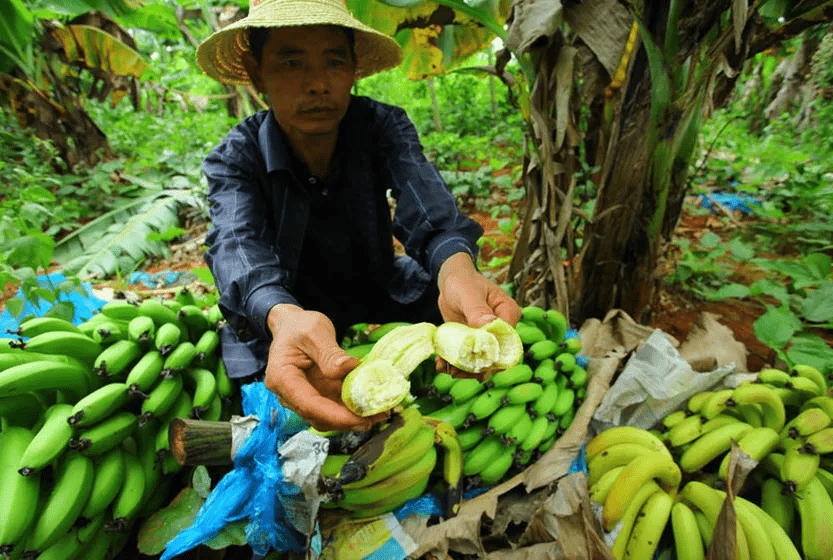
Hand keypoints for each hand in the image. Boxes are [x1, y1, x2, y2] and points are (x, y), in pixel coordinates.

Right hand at [264, 304, 386, 430]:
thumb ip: (330, 353)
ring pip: (327, 417)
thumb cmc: (299, 326)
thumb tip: (347, 368)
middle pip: (318, 416)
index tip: (359, 418)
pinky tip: (372, 406)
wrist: (292, 326)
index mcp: (282, 378)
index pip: (308, 404)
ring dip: (353, 418)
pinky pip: (333, 408)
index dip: (334, 415)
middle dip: (348, 420)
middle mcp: (289, 394)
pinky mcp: (317, 395)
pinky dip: (351, 409)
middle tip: (378, 416)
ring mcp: (304, 397)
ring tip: (380, 413)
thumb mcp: (315, 332)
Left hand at [435, 253, 521, 379]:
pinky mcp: (474, 341)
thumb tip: (489, 325)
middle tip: (456, 371)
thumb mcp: (469, 294)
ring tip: (446, 370)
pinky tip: (442, 365)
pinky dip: (456, 363)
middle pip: (495, 354)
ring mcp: (487, 336)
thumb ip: (478, 311)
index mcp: (508, 313)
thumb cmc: (463, 282)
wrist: (451, 281)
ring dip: (464, 369)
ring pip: (481, 360)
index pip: (506, 339)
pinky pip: (468, 356)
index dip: (492, 354)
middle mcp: (501, 328)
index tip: (473, 360)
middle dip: (476, 367)